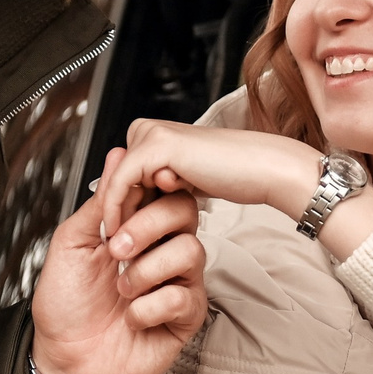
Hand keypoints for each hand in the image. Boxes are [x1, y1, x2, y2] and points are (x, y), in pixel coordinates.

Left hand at [29, 154, 206, 373]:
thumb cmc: (65, 307)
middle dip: (148, 226)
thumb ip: (100, 203)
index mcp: (137, 229)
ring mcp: (177, 284)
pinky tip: (132, 319)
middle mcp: (162, 251)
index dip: (151, 187)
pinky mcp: (185, 318)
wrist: (63, 361)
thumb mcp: (71, 244)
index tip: (130, 197)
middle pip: (186, 212)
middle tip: (116, 249)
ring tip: (121, 290)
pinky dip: (149, 308)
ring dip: (145, 270)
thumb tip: (118, 157)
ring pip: (191, 252)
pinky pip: (184, 296)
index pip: (162, 190)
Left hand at [93, 120, 325, 237]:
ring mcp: (150, 134)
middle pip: (112, 177)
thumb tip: (128, 204)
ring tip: (117, 244)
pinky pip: (121, 183)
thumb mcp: (181, 181)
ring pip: (113, 181)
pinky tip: (120, 233)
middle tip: (111, 243)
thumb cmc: (231, 174)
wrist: (260, 168)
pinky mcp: (156, 146)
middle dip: (113, 211)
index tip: (112, 235)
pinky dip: (117, 210)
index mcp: (152, 134)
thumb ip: (157, 186)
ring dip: (113, 214)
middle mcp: (147, 129)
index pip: (117, 175)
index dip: (114, 206)